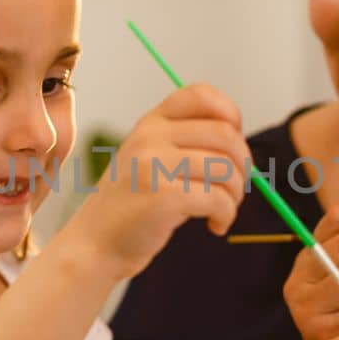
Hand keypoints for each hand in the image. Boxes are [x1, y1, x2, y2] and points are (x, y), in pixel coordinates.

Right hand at [64, 84, 250, 279]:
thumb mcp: (147, 158)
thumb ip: (184, 143)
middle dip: (243, 165)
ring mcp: (154, 165)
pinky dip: (226, 215)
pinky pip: (218, 199)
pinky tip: (215, 225)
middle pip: (225, 135)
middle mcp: (150, 136)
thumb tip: (240, 145)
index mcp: (150, 122)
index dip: (231, 116)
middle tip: (235, 189)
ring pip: (225, 168)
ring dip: (235, 195)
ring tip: (223, 211)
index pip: (201, 95)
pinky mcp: (163, 197)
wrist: (95, 244)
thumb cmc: (131, 205)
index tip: (230, 147)